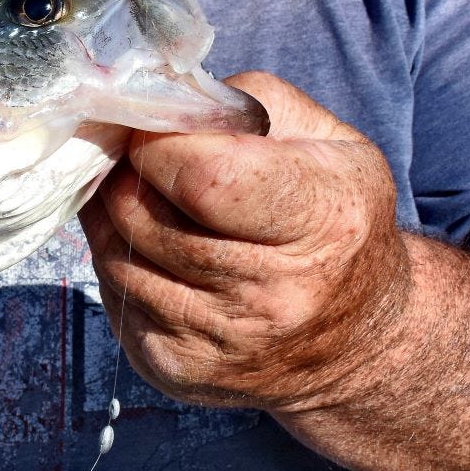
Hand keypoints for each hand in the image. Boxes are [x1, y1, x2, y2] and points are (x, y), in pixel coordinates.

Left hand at [79, 71, 410, 412]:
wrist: (357, 341)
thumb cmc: (335, 218)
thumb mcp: (328, 141)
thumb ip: (247, 103)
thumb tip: (161, 99)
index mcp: (321, 221)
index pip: (205, 178)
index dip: (162, 142)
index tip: (159, 128)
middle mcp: (275, 295)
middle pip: (143, 213)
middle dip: (128, 172)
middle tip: (144, 157)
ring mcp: (222, 343)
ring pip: (115, 253)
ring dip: (116, 216)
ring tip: (151, 199)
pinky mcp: (178, 371)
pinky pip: (113, 295)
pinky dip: (121, 261)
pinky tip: (158, 250)